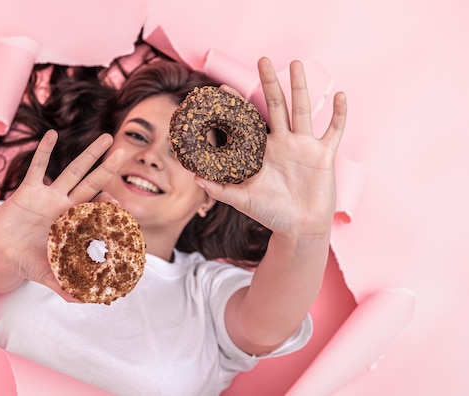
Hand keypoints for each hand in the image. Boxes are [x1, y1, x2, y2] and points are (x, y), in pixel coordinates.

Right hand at [0, 130, 123, 298]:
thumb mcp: (47, 274)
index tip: (121, 202)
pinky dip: (44, 152)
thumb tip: (82, 301)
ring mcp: (49, 196)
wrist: (1, 253)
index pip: (97, 211)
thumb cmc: (28, 261)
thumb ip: (64, 286)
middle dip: (108, 168)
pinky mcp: (28, 191)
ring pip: (73, 171)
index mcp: (73, 225)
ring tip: (106, 137)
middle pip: (92, 183)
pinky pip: (37, 168)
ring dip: (89, 154)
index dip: (110, 204)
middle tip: (126, 150)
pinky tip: (52, 135)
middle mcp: (66, 206)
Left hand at [196, 58, 346, 236]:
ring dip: (300, 87)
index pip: (248, 121)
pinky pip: (334, 131)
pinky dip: (338, 115)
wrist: (299, 228)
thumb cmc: (271, 214)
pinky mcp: (323, 155)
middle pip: (275, 105)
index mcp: (262, 150)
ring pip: (303, 110)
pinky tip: (340, 97)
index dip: (236, 105)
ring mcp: (304, 146)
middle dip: (269, 83)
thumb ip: (219, 189)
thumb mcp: (242, 200)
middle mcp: (283, 142)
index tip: (222, 87)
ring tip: (296, 64)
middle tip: (262, 60)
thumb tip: (194, 177)